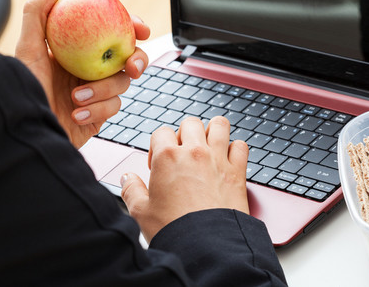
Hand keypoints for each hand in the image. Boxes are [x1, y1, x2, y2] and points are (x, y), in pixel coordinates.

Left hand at [15, 0, 150, 147]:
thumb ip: (39, 12)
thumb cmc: (22, 90)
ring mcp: (97, 91)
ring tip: (76, 97)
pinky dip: (97, 110)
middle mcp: (89, 69)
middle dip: (137, 61)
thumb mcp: (27, 48)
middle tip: (131, 66)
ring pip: (123, 84)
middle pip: (128, 58)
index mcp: (78, 50)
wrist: (24, 130)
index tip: (141, 29)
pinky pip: (113, 108)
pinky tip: (77, 113)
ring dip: (102, 91)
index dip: (131, 27)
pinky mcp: (99, 114)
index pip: (112, 32)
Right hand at [120, 116, 249, 241]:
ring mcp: (218, 159)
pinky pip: (241, 146)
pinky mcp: (237, 171)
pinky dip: (236, 149)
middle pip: (191, 123)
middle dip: (185, 133)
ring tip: (208, 145)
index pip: (161, 132)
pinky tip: (228, 160)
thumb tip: (127, 178)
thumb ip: (131, 190)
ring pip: (219, 125)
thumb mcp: (141, 212)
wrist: (206, 246)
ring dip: (213, 131)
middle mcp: (194, 152)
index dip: (158, 145)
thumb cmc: (174, 230)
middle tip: (182, 153)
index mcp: (168, 157)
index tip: (158, 163)